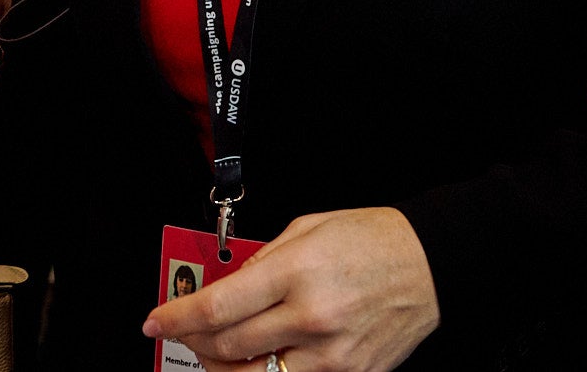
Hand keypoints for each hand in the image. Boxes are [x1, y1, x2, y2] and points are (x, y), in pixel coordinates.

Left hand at [141, 208, 439, 371]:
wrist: (431, 265)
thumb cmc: (372, 239)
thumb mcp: (307, 229)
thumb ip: (261, 262)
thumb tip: (225, 290)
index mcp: (297, 271)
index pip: (218, 307)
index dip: (177, 318)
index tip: (155, 321)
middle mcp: (311, 317)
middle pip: (229, 347)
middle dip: (194, 342)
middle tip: (181, 333)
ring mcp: (331, 354)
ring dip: (223, 369)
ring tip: (214, 352)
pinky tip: (258, 362)